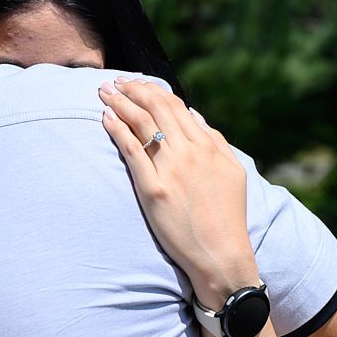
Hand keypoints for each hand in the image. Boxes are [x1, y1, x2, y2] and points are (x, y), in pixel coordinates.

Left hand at [99, 78, 259, 308]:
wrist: (221, 254)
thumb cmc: (227, 217)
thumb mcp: (232, 171)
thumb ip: (214, 139)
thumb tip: (194, 115)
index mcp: (208, 145)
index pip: (176, 106)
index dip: (153, 90)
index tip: (137, 84)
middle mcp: (190, 151)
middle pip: (155, 108)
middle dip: (132, 89)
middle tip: (114, 82)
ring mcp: (171, 169)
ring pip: (141, 123)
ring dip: (120, 102)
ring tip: (104, 92)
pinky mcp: (153, 189)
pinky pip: (131, 150)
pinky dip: (117, 130)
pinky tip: (106, 118)